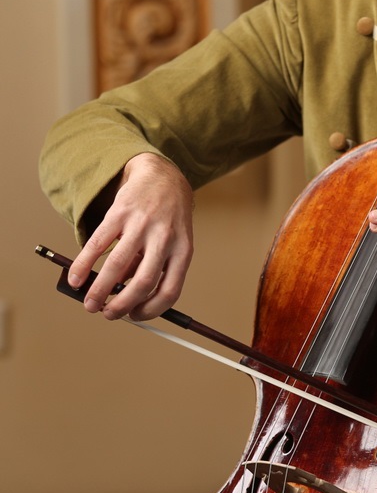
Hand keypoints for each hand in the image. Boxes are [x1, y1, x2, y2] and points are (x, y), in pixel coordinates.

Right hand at [67, 153, 193, 320]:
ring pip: (118, 265)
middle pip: (144, 282)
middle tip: (107, 314)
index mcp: (183, 251)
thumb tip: (122, 293)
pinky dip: (84, 264)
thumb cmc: (168, 217)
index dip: (152, 309)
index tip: (136, 316)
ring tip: (90, 303)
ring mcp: (143, 224)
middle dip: (122, 305)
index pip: (170, 290)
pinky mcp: (121, 213)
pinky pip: (99, 244)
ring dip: (100, 290)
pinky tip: (77, 278)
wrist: (163, 176)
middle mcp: (165, 239)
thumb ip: (149, 266)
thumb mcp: (171, 243)